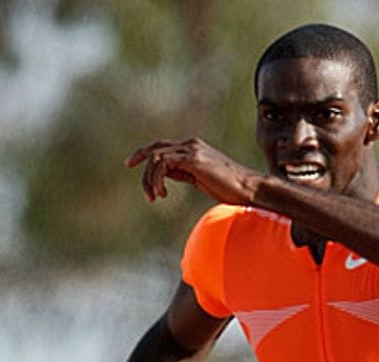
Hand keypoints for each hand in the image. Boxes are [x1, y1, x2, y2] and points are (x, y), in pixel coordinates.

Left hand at [125, 138, 257, 204]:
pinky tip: (162, 194)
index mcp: (193, 149)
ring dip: (149, 180)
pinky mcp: (193, 159)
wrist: (248, 189)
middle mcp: (191, 145)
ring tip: (154, 198)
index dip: (143, 153)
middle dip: (142, 167)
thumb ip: (183, 172)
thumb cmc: (229, 188)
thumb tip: (165, 175)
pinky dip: (157, 179)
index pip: (161, 146)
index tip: (130, 163)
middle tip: (145, 193)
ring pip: (156, 157)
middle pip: (155, 149)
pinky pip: (163, 164)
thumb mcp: (200, 179)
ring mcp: (192, 150)